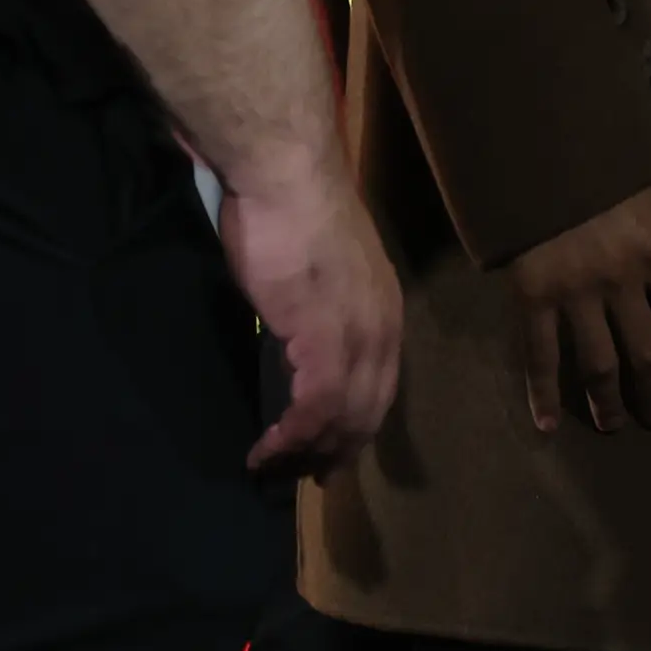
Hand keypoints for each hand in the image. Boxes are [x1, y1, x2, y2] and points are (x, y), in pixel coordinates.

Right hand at [214, 153, 403, 477]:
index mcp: (386, 307)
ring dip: (308, 451)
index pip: (381, 383)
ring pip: (344, 415)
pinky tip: (264, 450)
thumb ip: (318, 309)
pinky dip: (291, 436)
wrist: (286, 175)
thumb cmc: (293, 211)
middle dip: (338, 448)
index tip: (333, 452)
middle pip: (369, 408)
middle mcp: (383, 325)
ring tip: (274, 469)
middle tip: (304, 475)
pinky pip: (315, 406)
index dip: (358, 423)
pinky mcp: (323, 337)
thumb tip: (296, 339)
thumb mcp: (319, 271)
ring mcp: (358, 333)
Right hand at [503, 167, 650, 435]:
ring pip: (598, 363)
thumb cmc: (602, 165)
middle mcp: (620, 282)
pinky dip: (541, 394)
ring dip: (608, 402)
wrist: (536, 148)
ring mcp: (574, 293)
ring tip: (614, 424)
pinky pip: (539, 354)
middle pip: (646, 354)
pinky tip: (548, 425)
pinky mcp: (532, 297)